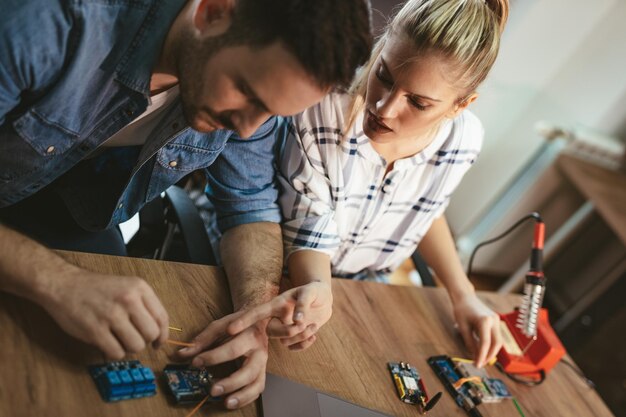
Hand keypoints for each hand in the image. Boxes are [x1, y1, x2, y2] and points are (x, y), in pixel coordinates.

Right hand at [41, 266, 168, 358]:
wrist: (64, 284)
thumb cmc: (96, 288)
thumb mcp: (127, 286)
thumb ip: (143, 305)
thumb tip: (158, 332)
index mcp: (139, 288)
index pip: (162, 318)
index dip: (163, 335)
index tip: (158, 343)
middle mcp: (128, 300)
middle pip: (151, 334)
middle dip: (144, 341)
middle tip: (132, 338)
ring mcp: (112, 315)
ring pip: (135, 346)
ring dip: (128, 348)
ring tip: (118, 339)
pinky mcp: (95, 330)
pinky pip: (116, 353)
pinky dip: (113, 353)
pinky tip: (107, 343)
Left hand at [177, 311, 269, 409]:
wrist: (258, 322)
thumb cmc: (238, 324)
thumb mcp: (220, 326)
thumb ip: (202, 340)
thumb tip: (183, 353)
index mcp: (249, 336)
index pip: (232, 349)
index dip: (213, 357)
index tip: (196, 362)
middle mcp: (259, 351)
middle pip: (249, 371)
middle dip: (231, 383)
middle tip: (213, 390)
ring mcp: (262, 364)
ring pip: (256, 383)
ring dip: (241, 396)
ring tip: (225, 402)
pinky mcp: (262, 372)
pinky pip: (257, 389)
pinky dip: (246, 398)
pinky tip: (232, 401)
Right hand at [228, 281, 332, 350]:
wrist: (324, 298)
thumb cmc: (314, 291)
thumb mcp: (310, 292)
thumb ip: (303, 304)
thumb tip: (298, 320)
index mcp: (276, 304)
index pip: (257, 312)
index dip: (244, 320)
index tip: (231, 329)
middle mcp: (277, 317)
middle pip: (271, 331)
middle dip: (289, 331)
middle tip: (305, 324)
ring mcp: (284, 328)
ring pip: (285, 341)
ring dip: (301, 336)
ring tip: (313, 325)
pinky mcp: (293, 337)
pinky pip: (294, 347)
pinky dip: (305, 344)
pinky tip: (313, 335)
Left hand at [451, 292, 501, 367]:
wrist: (465, 297)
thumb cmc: (461, 310)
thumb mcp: (462, 327)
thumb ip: (469, 342)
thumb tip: (474, 356)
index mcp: (484, 321)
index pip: (485, 343)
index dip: (482, 356)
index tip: (477, 364)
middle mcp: (494, 320)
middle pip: (496, 343)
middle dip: (489, 356)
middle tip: (480, 363)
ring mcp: (496, 320)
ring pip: (498, 341)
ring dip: (491, 351)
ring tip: (481, 358)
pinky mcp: (496, 321)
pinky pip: (496, 336)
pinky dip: (491, 344)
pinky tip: (483, 350)